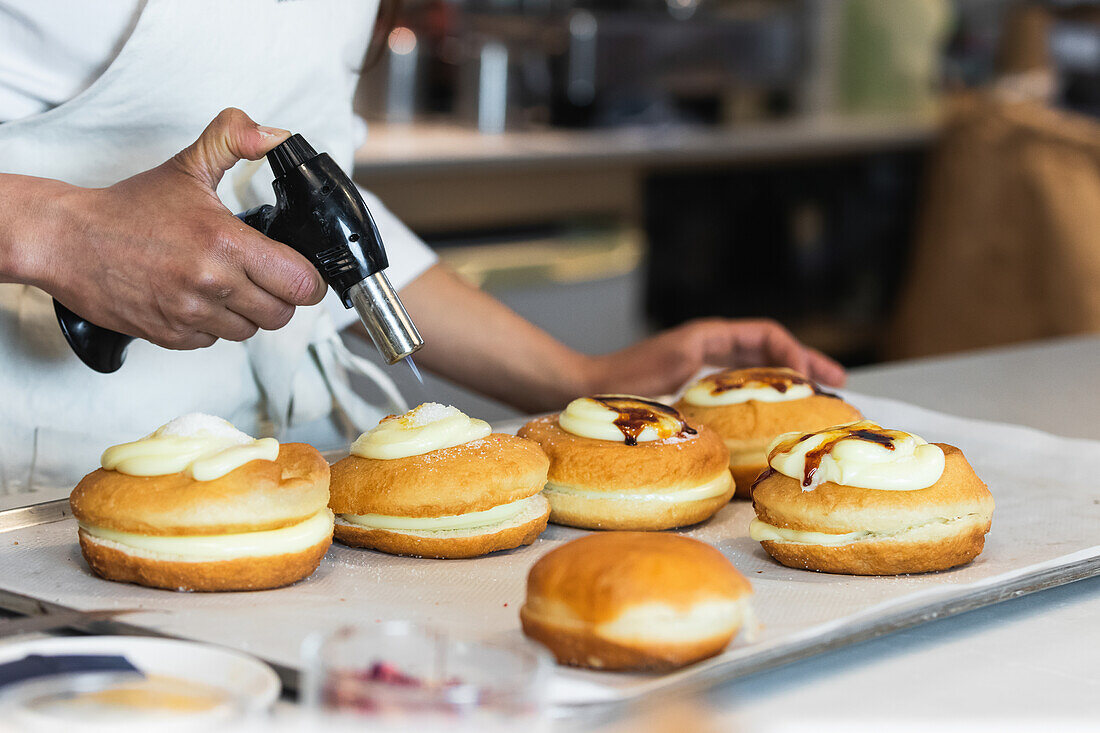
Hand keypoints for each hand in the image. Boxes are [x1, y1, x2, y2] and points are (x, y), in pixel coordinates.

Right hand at [26, 108, 325, 349]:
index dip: (308, 279)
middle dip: (280, 296)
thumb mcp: (187, 166)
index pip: (300, 282)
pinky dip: (213, 325)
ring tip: (227, 284)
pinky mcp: (172, 336)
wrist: (66, 241)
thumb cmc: (126, 210)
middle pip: (282, 313)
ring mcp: (190, 315)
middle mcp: (211, 283)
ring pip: (250, 330)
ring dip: (247, 312)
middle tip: (264, 276)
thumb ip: (234, 140)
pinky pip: (215, 341)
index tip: (299, 270)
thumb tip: (272, 135)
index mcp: (225, 243)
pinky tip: (198, 298)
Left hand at [584, 318, 845, 397]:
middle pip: (771, 349)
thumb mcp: (673, 362)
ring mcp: (704, 365)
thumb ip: (710, 356)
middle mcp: (711, 345)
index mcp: (710, 335)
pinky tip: (775, 414)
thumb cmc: (626, 378)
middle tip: (838, 385)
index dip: (797, 352)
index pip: (767, 334)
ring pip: (759, 368)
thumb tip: (756, 373)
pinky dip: (764, 394)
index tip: (819, 376)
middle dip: (805, 364)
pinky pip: (740, 385)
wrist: (590, 389)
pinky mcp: (696, 385)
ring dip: (789, 380)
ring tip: (819, 398)